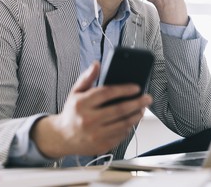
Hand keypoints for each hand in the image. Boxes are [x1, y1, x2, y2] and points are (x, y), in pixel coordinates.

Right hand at [31, 62, 151, 157]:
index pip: (107, 93)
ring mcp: (95, 134)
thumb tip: (96, 64)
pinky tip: (131, 120)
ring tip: (142, 109)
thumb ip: (87, 77)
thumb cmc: (72, 112)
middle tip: (147, 98)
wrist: (63, 137)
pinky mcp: (101, 145)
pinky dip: (128, 127)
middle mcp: (88, 120)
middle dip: (137, 103)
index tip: (137, 87)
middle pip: (119, 110)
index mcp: (82, 104)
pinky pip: (120, 136)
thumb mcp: (76, 92)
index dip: (124, 89)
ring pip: (123, 124)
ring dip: (136, 116)